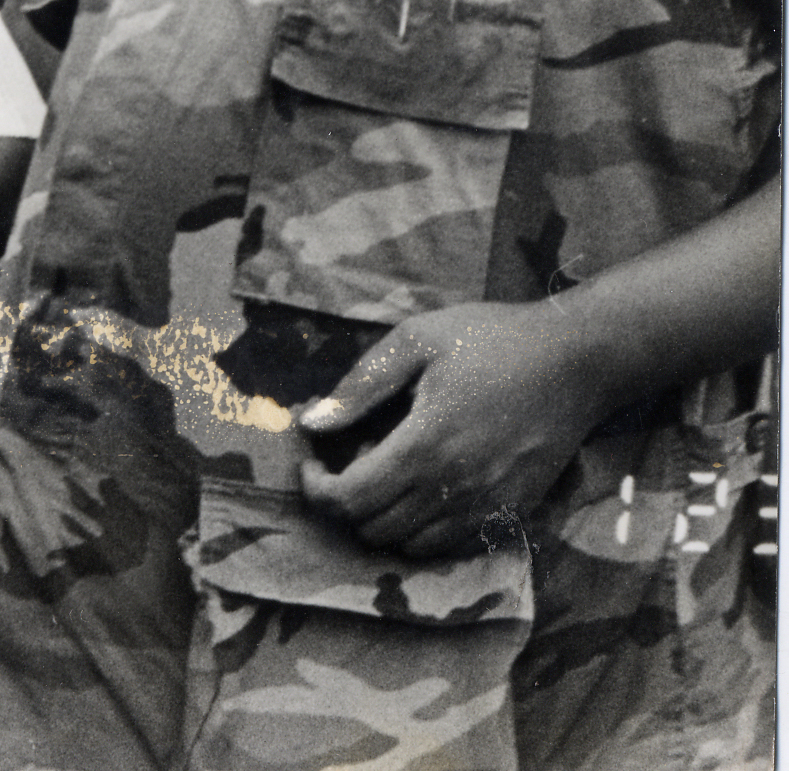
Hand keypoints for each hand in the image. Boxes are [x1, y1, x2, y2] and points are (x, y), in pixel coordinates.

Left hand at [296, 302, 604, 557]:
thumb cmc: (491, 340)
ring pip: (411, 545)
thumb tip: (311, 422)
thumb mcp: (415, 342)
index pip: (351, 500)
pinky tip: (418, 490)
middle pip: (375, 529)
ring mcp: (489, 505)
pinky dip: (421, 531)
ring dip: (381, 519)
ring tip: (379, 474)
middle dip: (342, 503)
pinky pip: (452, 545)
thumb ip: (360, 387)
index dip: (316, 489)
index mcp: (425, 446)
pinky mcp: (514, 509)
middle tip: (341, 462)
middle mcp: (456, 488)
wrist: (577, 360)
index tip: (309, 462)